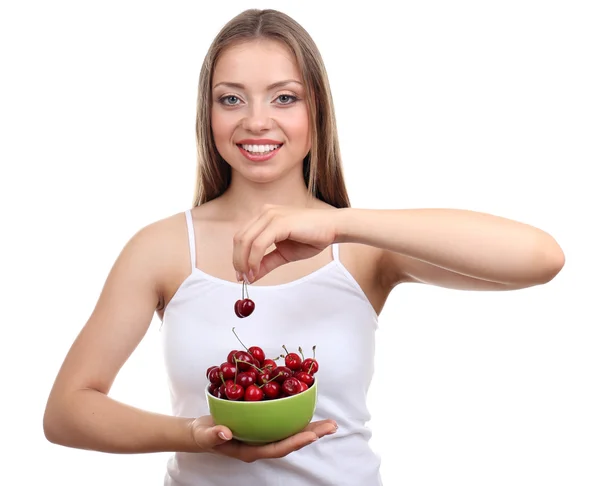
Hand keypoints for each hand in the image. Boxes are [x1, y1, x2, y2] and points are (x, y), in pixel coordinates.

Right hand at [190, 415, 336, 462]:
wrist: (201, 431)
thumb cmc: (204, 435)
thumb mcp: (206, 435)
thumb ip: (215, 434)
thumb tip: (226, 432)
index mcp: (252, 450)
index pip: (278, 448)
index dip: (295, 442)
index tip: (312, 435)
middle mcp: (263, 444)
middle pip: (291, 441)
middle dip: (313, 434)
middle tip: (332, 427)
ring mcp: (265, 435)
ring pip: (292, 432)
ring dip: (312, 427)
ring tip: (330, 423)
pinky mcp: (265, 425)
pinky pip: (284, 422)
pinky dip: (298, 415)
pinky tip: (308, 407)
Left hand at [232, 205, 339, 281]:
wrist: (333, 228)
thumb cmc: (312, 237)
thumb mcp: (284, 254)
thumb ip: (266, 263)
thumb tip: (250, 276)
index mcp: (265, 217)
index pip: (242, 237)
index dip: (237, 257)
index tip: (241, 275)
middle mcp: (265, 213)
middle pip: (239, 238)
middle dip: (237, 261)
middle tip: (243, 279)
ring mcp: (271, 216)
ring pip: (245, 241)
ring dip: (243, 262)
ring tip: (248, 277)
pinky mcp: (279, 222)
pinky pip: (258, 244)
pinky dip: (253, 260)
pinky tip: (256, 271)